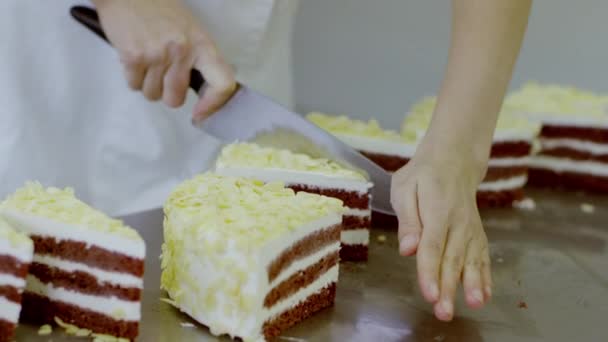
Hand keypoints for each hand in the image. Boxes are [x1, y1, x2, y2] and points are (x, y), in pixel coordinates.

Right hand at [93, 0, 235, 122]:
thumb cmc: (160, 10)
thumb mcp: (190, 30)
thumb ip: (199, 58)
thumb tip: (205, 92)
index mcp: (203, 44)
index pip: (222, 83)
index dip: (213, 105)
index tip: (200, 113)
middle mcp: (182, 51)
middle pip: (176, 99)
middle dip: (167, 94)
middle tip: (163, 76)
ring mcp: (157, 55)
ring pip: (153, 95)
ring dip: (148, 85)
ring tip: (147, 62)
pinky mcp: (133, 57)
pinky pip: (134, 85)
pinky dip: (132, 77)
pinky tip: (135, 57)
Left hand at [391, 145, 491, 321]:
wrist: (453, 161)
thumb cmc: (422, 175)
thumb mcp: (404, 188)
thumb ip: (407, 219)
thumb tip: (407, 249)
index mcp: (438, 210)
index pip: (433, 246)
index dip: (430, 271)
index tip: (430, 294)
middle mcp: (458, 222)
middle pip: (452, 258)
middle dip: (449, 288)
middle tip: (444, 312)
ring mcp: (471, 228)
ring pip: (471, 260)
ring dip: (472, 285)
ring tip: (474, 305)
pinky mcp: (476, 233)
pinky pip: (482, 256)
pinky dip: (485, 276)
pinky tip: (484, 296)